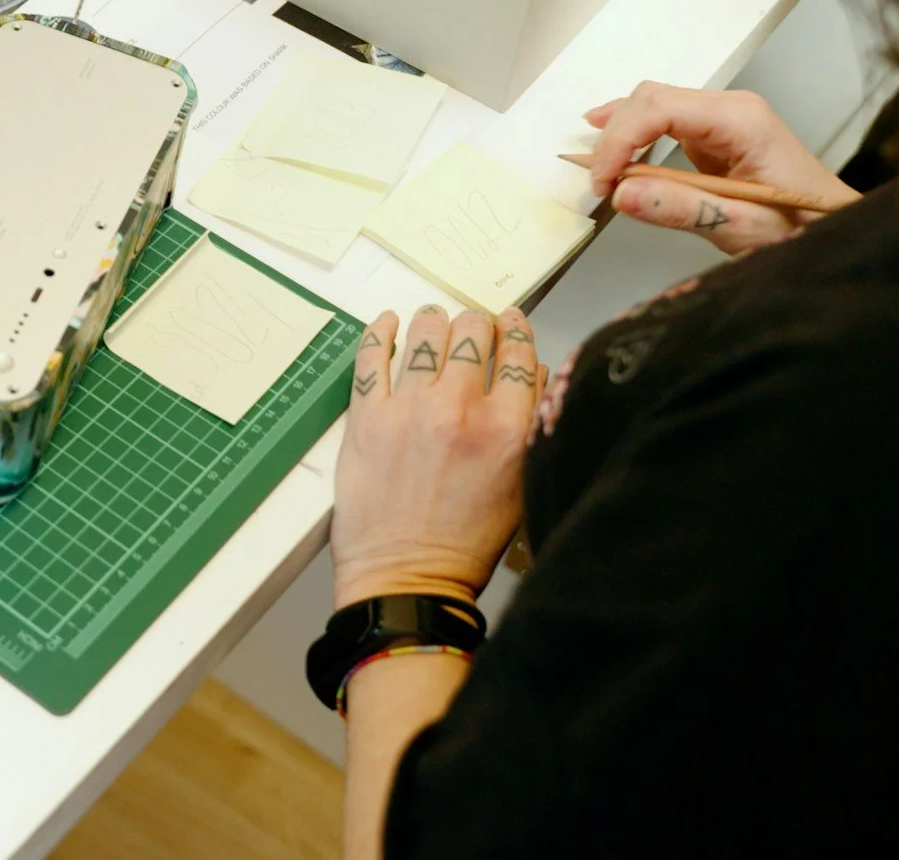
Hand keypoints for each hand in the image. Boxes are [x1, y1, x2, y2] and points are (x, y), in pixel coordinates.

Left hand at [332, 305, 541, 609]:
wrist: (407, 577)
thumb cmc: (466, 541)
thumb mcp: (522, 483)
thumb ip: (531, 424)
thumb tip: (532, 371)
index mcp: (506, 429)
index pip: (518, 354)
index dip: (516, 330)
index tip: (510, 322)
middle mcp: (460, 409)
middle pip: (473, 332)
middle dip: (476, 324)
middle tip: (471, 329)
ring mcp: (409, 409)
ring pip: (426, 333)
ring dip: (432, 322)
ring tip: (432, 322)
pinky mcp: (366, 417)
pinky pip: (371, 355)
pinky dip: (380, 332)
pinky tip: (387, 324)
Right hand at [583, 82, 858, 254]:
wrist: (839, 233)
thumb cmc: (805, 229)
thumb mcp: (743, 227)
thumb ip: (682, 208)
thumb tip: (621, 193)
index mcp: (742, 121)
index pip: (660, 109)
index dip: (620, 141)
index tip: (601, 182)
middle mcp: (732, 110)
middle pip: (652, 99)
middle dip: (615, 135)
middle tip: (597, 184)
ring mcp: (725, 120)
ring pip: (655, 105)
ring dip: (621, 132)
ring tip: (596, 168)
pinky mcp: (719, 138)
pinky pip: (666, 123)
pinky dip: (636, 136)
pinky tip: (614, 146)